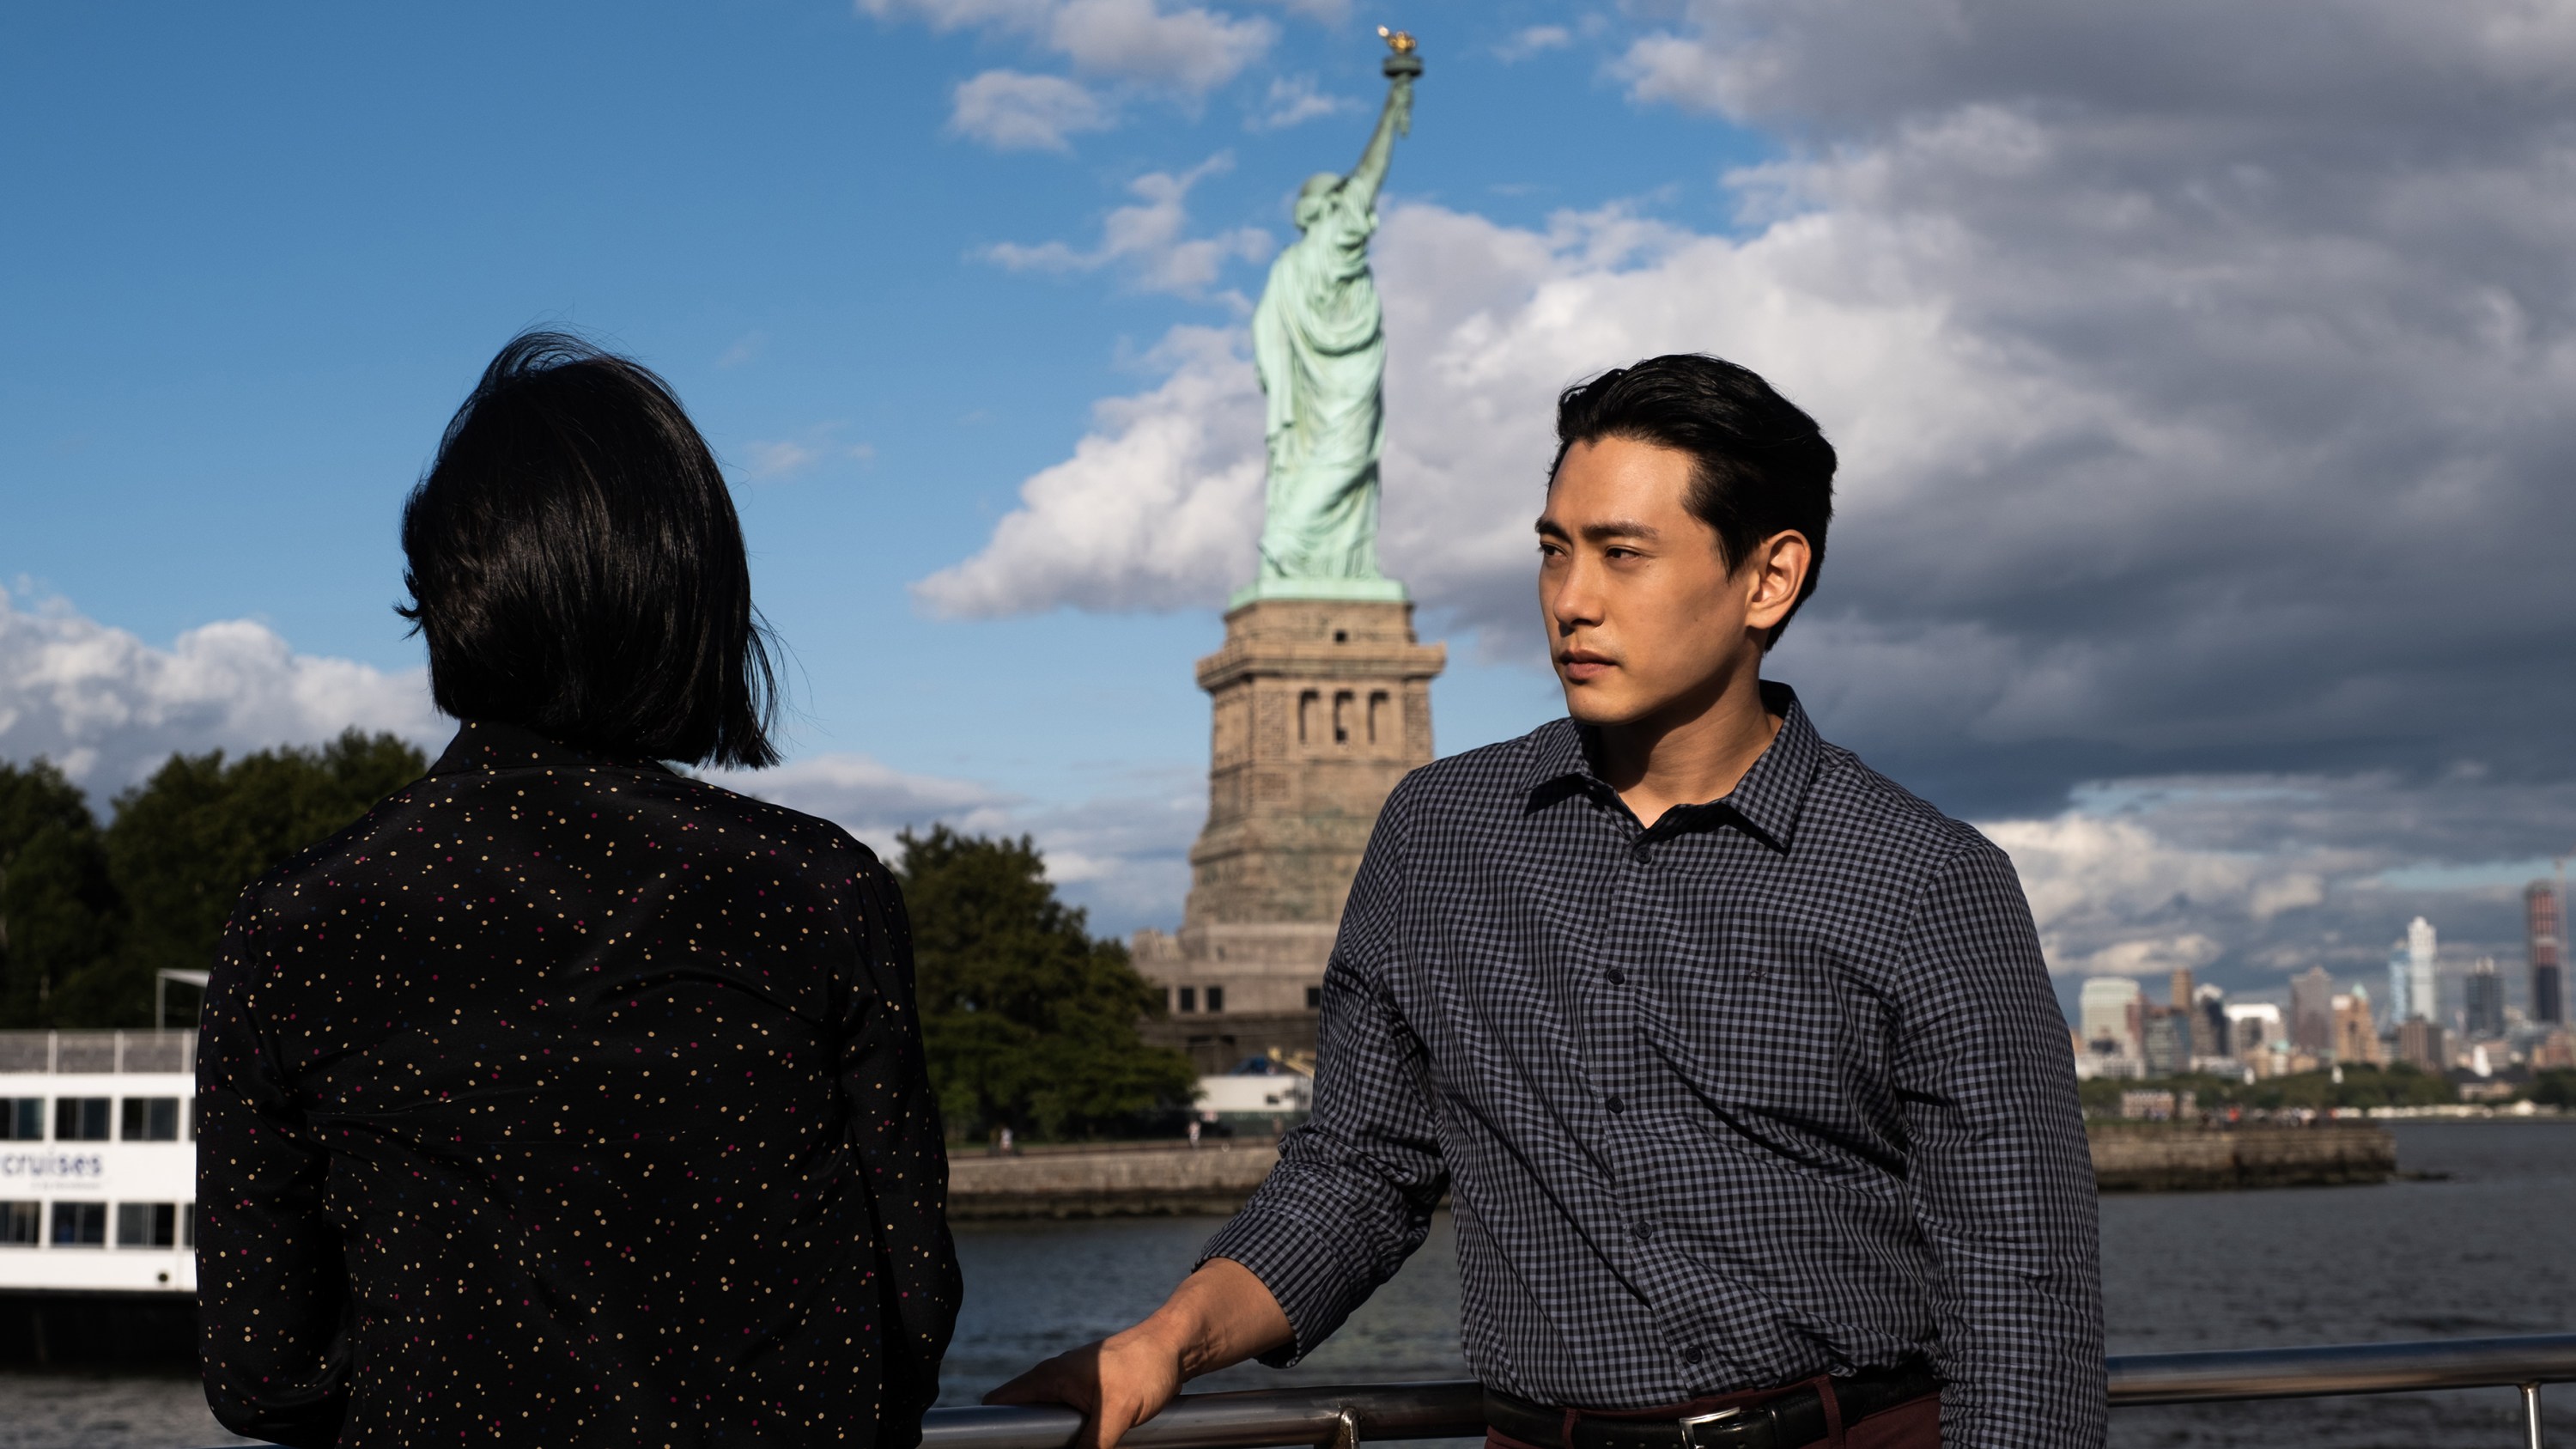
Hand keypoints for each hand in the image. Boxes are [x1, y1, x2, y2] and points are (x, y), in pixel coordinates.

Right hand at [984, 1321, 1186, 1448]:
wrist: (1177, 1347)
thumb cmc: (1145, 1367)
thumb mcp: (1116, 1415)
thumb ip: (1091, 1446)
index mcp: (1048, 1378)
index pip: (998, 1402)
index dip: (991, 1427)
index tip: (997, 1446)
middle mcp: (1054, 1380)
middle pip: (1023, 1417)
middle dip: (1027, 1440)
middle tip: (1042, 1447)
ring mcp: (1072, 1387)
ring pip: (1048, 1421)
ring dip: (1054, 1439)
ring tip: (1063, 1444)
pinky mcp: (1091, 1396)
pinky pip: (1070, 1420)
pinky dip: (1073, 1435)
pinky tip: (1088, 1443)